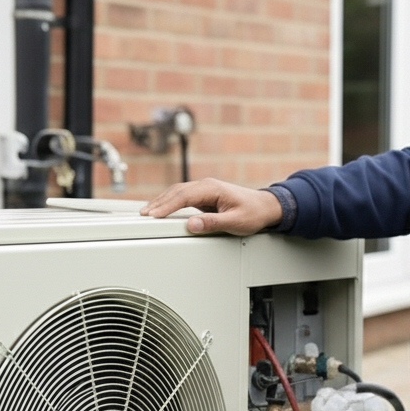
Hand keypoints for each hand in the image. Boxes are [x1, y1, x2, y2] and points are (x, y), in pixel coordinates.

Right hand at [140, 178, 282, 235]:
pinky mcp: (205, 197)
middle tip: (144, 215)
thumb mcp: (235, 222)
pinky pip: (183, 198)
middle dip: (159, 203)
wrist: (266, 207)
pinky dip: (171, 203)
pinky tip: (162, 210)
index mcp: (212, 189)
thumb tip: (192, 224)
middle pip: (176, 192)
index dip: (167, 206)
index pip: (183, 196)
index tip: (154, 215)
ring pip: (178, 193)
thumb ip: (213, 223)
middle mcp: (206, 186)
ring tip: (147, 213)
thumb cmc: (254, 213)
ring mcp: (205, 190)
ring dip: (162, 202)